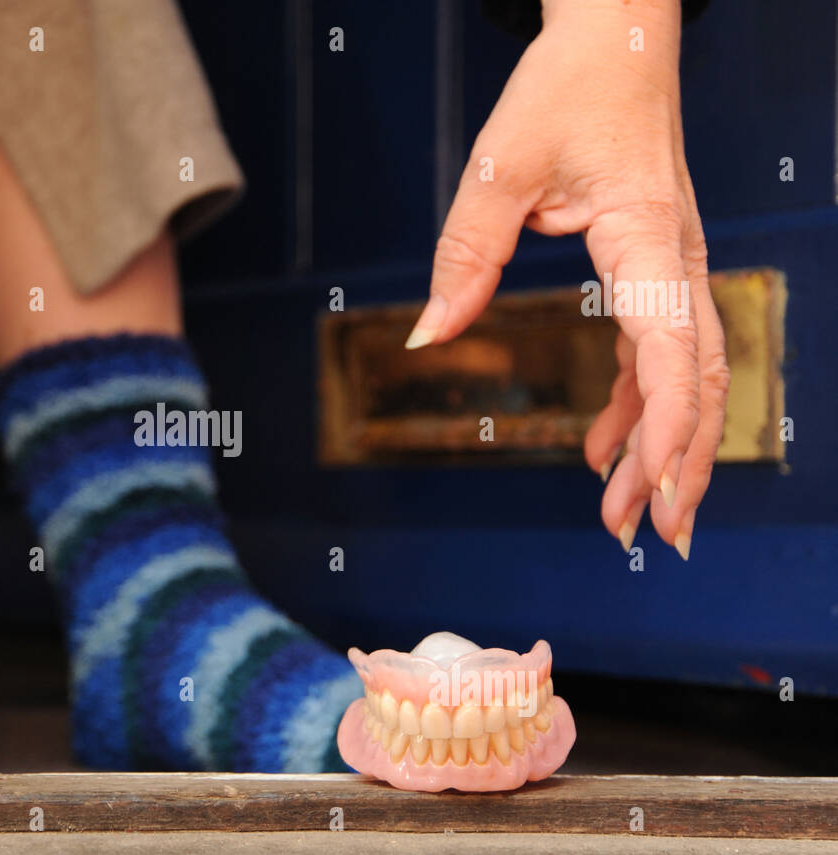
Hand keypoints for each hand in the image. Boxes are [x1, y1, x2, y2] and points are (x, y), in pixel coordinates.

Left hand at [409, 0, 728, 559]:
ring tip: (621, 512)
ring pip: (686, 375)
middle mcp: (675, 260)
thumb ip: (464, 254)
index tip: (657, 502)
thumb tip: (426, 335)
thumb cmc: (567, 90)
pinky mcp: (654, 267)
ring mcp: (672, 266)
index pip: (671, 353)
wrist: (615, 39)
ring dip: (657, 446)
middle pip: (696, 381)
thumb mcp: (501, 167)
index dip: (667, 435)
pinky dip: (635, 404)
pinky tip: (603, 446)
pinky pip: (657, 350)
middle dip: (675, 464)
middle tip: (644, 536)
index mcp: (647, 238)